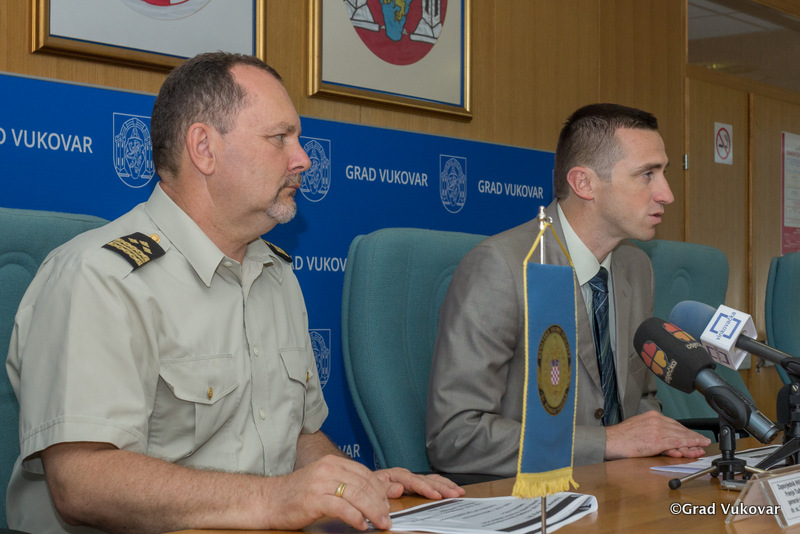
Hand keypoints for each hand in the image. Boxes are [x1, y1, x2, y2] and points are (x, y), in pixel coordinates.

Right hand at [265, 454, 393, 530]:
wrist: (270, 500)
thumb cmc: (298, 494)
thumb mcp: (325, 482)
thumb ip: (347, 484)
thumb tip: (376, 493)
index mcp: (333, 462)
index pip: (365, 473)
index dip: (380, 490)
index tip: (387, 504)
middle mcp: (328, 468)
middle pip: (363, 484)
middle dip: (379, 503)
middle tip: (387, 517)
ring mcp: (320, 483)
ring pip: (356, 495)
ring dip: (372, 511)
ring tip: (380, 523)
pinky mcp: (314, 499)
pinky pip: (342, 507)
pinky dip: (355, 517)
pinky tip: (361, 525)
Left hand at [374, 468, 464, 499]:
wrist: (362, 483)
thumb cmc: (367, 486)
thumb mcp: (372, 486)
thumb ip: (385, 488)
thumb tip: (400, 488)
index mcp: (395, 475)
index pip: (413, 481)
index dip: (425, 488)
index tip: (436, 495)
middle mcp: (406, 475)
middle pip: (427, 480)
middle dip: (442, 487)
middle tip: (455, 493)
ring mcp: (411, 479)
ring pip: (432, 480)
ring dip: (446, 485)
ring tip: (459, 491)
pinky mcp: (414, 483)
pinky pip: (431, 482)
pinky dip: (442, 484)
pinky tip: (452, 488)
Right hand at [604, 410, 710, 459]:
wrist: (611, 440)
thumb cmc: (621, 436)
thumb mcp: (639, 428)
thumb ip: (653, 431)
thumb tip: (663, 439)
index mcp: (651, 416)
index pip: (673, 423)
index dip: (685, 431)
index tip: (693, 436)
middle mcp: (656, 420)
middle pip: (680, 428)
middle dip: (693, 436)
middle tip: (703, 441)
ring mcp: (657, 430)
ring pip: (681, 435)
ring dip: (693, 441)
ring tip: (703, 445)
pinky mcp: (657, 440)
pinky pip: (676, 442)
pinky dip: (687, 445)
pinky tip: (694, 447)